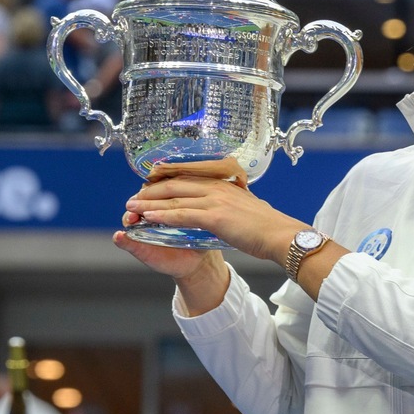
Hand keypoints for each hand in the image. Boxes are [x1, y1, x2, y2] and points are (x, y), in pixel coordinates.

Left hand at [122, 161, 305, 263]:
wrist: (281, 236)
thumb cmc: (267, 227)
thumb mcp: (246, 208)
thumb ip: (233, 204)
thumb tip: (229, 207)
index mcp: (223, 183)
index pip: (187, 178)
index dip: (164, 182)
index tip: (148, 187)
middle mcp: (217, 187)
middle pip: (175, 184)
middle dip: (150, 191)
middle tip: (133, 197)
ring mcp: (216, 200)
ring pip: (174, 198)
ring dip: (150, 203)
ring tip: (132, 208)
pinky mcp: (216, 216)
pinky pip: (182, 214)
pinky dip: (163, 215)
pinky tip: (149, 218)